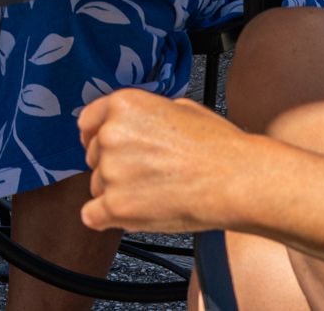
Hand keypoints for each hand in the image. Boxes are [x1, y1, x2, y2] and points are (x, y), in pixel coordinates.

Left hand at [78, 89, 249, 233]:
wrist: (236, 180)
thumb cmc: (217, 146)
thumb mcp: (180, 107)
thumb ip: (145, 115)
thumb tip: (133, 124)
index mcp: (125, 104)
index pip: (87, 122)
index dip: (95, 136)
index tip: (102, 146)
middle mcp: (111, 134)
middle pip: (93, 155)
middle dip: (113, 164)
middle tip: (145, 172)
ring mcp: (111, 171)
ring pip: (97, 186)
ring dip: (116, 191)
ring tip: (152, 192)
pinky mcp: (116, 206)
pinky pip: (92, 216)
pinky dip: (106, 218)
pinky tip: (129, 214)